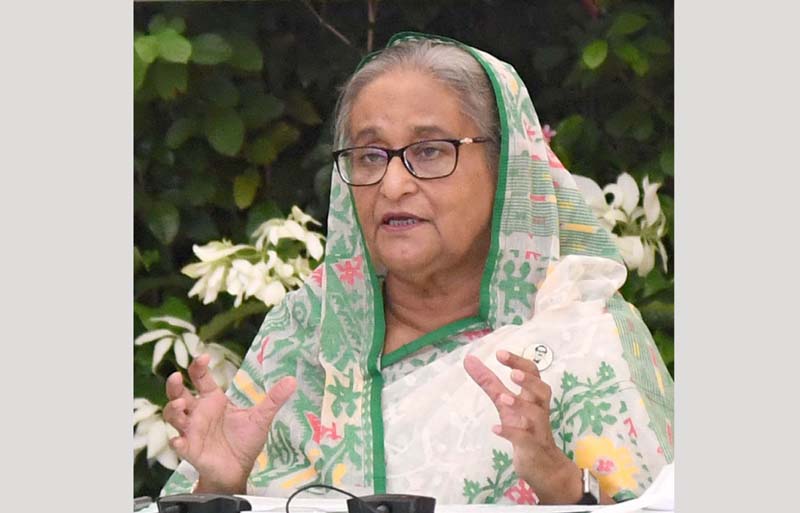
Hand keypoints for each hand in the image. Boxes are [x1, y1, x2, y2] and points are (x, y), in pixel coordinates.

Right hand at [163, 354, 296, 493]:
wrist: (239, 470)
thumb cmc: (244, 442)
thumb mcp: (261, 418)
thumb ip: (273, 399)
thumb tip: (292, 380)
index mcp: (213, 400)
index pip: (201, 378)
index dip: (198, 367)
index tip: (202, 358)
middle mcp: (199, 413)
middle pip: (179, 394)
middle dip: (174, 385)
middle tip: (176, 377)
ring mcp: (192, 431)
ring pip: (174, 416)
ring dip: (173, 410)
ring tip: (180, 405)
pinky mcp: (191, 449)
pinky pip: (179, 444)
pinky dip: (177, 442)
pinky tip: (178, 440)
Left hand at [463, 350, 581, 503]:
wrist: (543, 466)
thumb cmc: (524, 428)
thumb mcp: (504, 403)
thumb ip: (489, 382)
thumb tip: (469, 359)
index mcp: (533, 396)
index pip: (533, 373)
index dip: (519, 362)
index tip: (500, 353)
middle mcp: (539, 410)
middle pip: (542, 390)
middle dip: (529, 381)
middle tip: (513, 373)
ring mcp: (537, 429)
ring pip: (537, 414)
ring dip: (520, 405)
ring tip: (503, 398)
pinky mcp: (532, 448)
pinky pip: (525, 439)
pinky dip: (510, 433)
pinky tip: (494, 428)